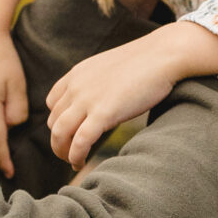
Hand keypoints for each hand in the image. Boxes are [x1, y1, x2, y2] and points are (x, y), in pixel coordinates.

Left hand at [47, 37, 180, 175]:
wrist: (164, 54)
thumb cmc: (146, 62)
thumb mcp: (111, 68)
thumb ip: (99, 82)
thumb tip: (103, 98)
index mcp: (77, 74)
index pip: (53, 102)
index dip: (58, 120)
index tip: (70, 133)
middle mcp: (76, 86)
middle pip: (54, 121)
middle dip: (59, 140)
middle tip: (70, 153)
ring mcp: (88, 99)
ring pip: (60, 133)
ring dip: (62, 152)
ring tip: (73, 162)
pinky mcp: (103, 113)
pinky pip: (80, 141)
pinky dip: (76, 156)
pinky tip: (80, 163)